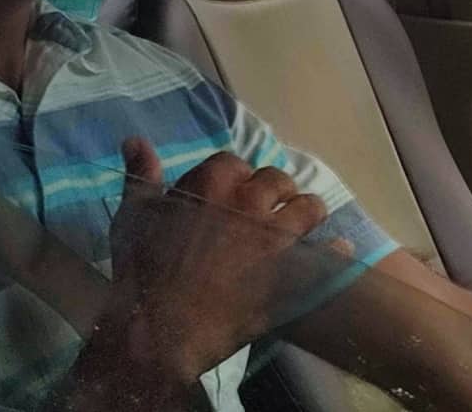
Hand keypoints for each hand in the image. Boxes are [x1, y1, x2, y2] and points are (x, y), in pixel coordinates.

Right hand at [62, 139, 331, 407]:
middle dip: (274, 192)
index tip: (230, 193)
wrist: (158, 331)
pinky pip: (327, 256)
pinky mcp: (288, 274)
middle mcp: (249, 203)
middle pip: (277, 180)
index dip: (234, 177)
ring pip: (310, 209)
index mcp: (211, 185)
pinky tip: (339, 250)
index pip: (234, 162)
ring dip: (307, 214)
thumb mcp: (133, 217)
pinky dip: (335, 252)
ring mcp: (274, 239)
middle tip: (268, 210)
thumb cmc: (140, 273)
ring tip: (302, 225)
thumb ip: (141, 176)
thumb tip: (136, 140)